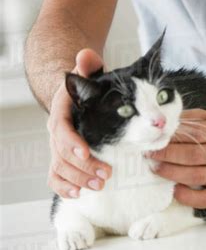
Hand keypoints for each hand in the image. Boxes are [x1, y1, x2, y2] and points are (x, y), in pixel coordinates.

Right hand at [46, 49, 112, 198]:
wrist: (73, 93)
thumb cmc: (85, 84)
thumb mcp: (88, 70)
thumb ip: (88, 64)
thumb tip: (86, 55)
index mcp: (62, 111)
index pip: (62, 130)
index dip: (72, 143)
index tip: (86, 152)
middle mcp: (56, 130)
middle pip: (63, 155)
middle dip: (83, 167)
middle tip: (106, 174)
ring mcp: (58, 146)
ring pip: (60, 168)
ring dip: (79, 179)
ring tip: (100, 185)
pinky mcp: (62, 157)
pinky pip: (55, 176)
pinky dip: (64, 187)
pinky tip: (78, 194)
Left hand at [144, 109, 205, 208]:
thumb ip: (193, 118)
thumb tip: (168, 121)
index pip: (194, 134)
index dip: (172, 137)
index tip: (155, 139)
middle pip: (193, 155)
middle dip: (167, 155)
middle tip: (150, 154)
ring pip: (195, 176)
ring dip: (172, 173)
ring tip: (155, 169)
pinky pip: (205, 199)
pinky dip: (188, 197)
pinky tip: (174, 190)